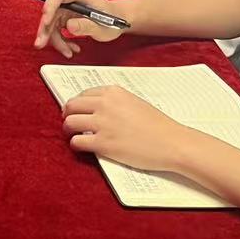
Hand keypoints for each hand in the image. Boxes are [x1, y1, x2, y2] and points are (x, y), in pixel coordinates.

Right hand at [33, 0, 126, 57]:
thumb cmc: (113, 20)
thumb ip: (86, 25)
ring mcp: (67, 9)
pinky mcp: (65, 19)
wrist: (118, 21)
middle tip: (40, 44)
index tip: (45, 21)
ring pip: (51, 24)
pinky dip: (61, 42)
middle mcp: (70, 0)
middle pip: (51, 12)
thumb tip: (68, 26)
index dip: (49, 6)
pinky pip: (56, 30)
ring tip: (68, 52)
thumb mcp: (103, 26)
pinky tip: (71, 49)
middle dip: (45, 29)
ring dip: (55, 40)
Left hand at [62, 85, 196, 173]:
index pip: (83, 94)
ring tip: (72, 134)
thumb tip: (95, 108)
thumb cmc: (157, 125)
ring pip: (69, 123)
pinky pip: (76, 142)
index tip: (77, 110)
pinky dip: (75, 144)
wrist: (172, 143)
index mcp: (112, 92)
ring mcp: (102, 124)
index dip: (77, 104)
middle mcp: (104, 104)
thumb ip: (114, 101)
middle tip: (69, 122)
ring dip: (68, 129)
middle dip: (67, 114)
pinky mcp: (103, 144)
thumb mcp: (134, 102)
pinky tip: (81, 147)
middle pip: (71, 106)